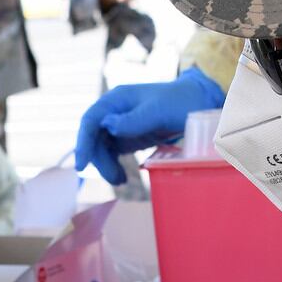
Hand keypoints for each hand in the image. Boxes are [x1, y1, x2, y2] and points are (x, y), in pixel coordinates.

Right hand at [74, 66, 226, 183]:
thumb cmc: (180, 102)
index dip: (83, 142)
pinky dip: (114, 166)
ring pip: (101, 148)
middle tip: (115, 179)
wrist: (198, 103)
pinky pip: (113, 153)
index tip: (82, 165)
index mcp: (117, 99)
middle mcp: (114, 111)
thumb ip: (133, 119)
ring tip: (120, 181)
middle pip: (94, 137)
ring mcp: (121, 124)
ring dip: (106, 165)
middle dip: (99, 159)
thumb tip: (107, 126)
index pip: (91, 120)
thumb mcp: (158, 111)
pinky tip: (122, 177)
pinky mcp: (129, 136)